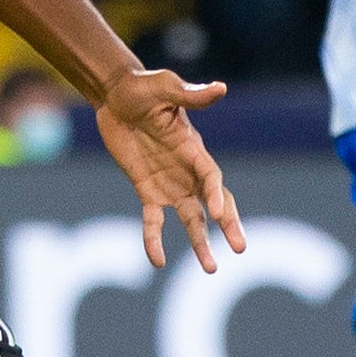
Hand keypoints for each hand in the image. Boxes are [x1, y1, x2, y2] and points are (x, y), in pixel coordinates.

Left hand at [94, 67, 245, 271]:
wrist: (115, 97)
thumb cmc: (143, 88)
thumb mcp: (165, 88)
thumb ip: (190, 94)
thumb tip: (220, 87)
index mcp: (194, 148)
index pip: (211, 176)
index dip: (216, 194)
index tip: (219, 213)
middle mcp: (187, 170)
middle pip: (212, 203)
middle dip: (227, 225)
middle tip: (240, 248)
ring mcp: (169, 183)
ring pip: (191, 218)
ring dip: (200, 243)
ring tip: (210, 269)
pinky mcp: (147, 190)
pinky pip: (153, 220)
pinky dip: (154, 240)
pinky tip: (157, 262)